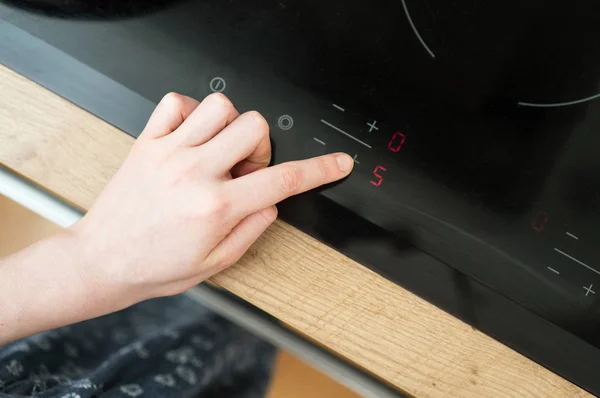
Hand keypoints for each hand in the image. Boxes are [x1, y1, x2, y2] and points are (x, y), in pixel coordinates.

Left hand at [72, 92, 353, 306]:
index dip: (320, 169)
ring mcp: (168, 153)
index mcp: (216, 207)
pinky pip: (175, 102)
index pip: (283, 180)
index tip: (338, 163)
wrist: (102, 262)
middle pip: (254, 126)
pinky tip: (192, 136)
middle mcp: (194, 173)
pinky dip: (191, 112)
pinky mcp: (146, 142)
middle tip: (246, 169)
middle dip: (262, 147)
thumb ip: (252, 229)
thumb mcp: (216, 263)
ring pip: (220, 106)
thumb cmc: (154, 267)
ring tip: (219, 150)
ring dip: (231, 125)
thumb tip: (272, 202)